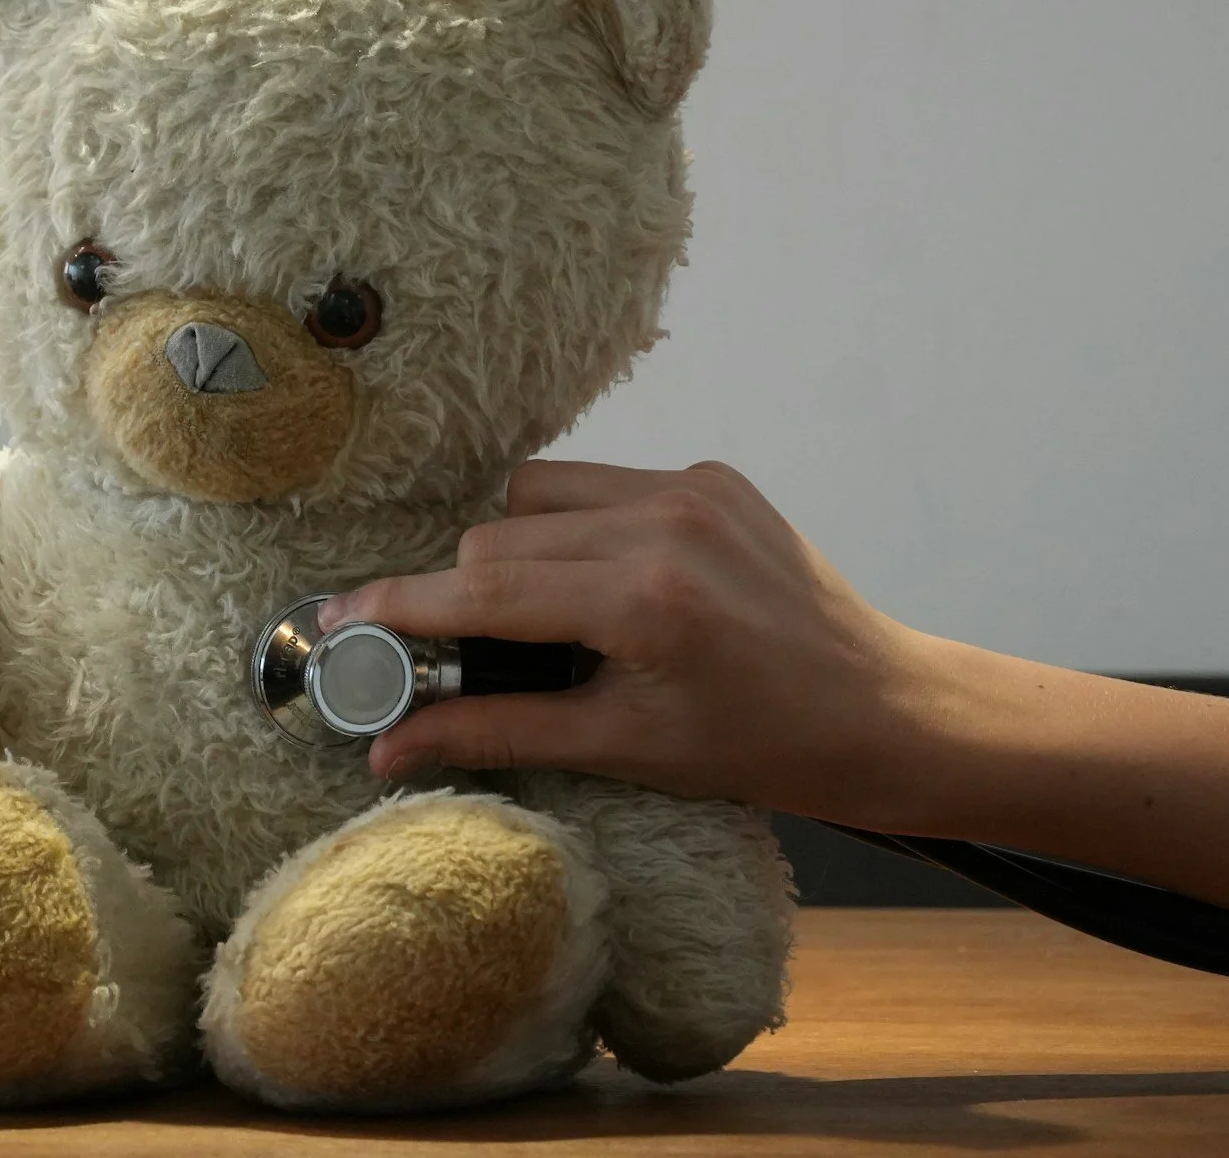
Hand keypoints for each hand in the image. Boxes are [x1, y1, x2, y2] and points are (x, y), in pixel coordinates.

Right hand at [322, 459, 939, 825]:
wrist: (889, 713)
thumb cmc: (767, 748)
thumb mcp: (625, 752)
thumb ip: (498, 733)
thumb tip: (388, 746)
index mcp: (645, 599)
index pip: (482, 587)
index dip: (398, 605)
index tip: (339, 624)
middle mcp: (665, 521)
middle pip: (497, 535)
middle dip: (458, 594)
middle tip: (446, 656)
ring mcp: (692, 487)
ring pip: (538, 495)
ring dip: (512, 552)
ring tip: (536, 622)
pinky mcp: (712, 475)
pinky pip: (599, 486)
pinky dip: (573, 531)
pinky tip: (598, 589)